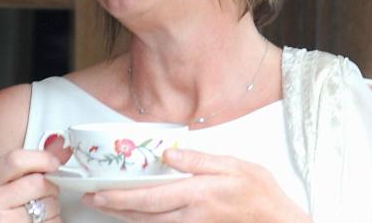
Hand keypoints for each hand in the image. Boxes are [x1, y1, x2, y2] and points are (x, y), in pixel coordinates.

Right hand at [0, 138, 70, 221]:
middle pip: (38, 183)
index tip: (54, 163)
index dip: (42, 158)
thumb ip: (36, 163)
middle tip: (41, 196)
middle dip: (49, 189)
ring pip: (48, 206)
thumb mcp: (10, 184)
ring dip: (53, 209)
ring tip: (37, 213)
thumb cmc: (2, 213)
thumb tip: (59, 144)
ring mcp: (2, 222)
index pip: (16, 160)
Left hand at [81, 149, 310, 221]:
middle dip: (114, 208)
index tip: (98, 193)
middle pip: (144, 214)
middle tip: (91, 200)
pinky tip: (133, 216)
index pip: (149, 197)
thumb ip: (198, 160)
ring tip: (104, 206)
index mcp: (196, 193)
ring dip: (125, 216)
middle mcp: (190, 214)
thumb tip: (168, 155)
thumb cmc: (259, 190)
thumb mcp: (233, 165)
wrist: (280, 221)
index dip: (120, 197)